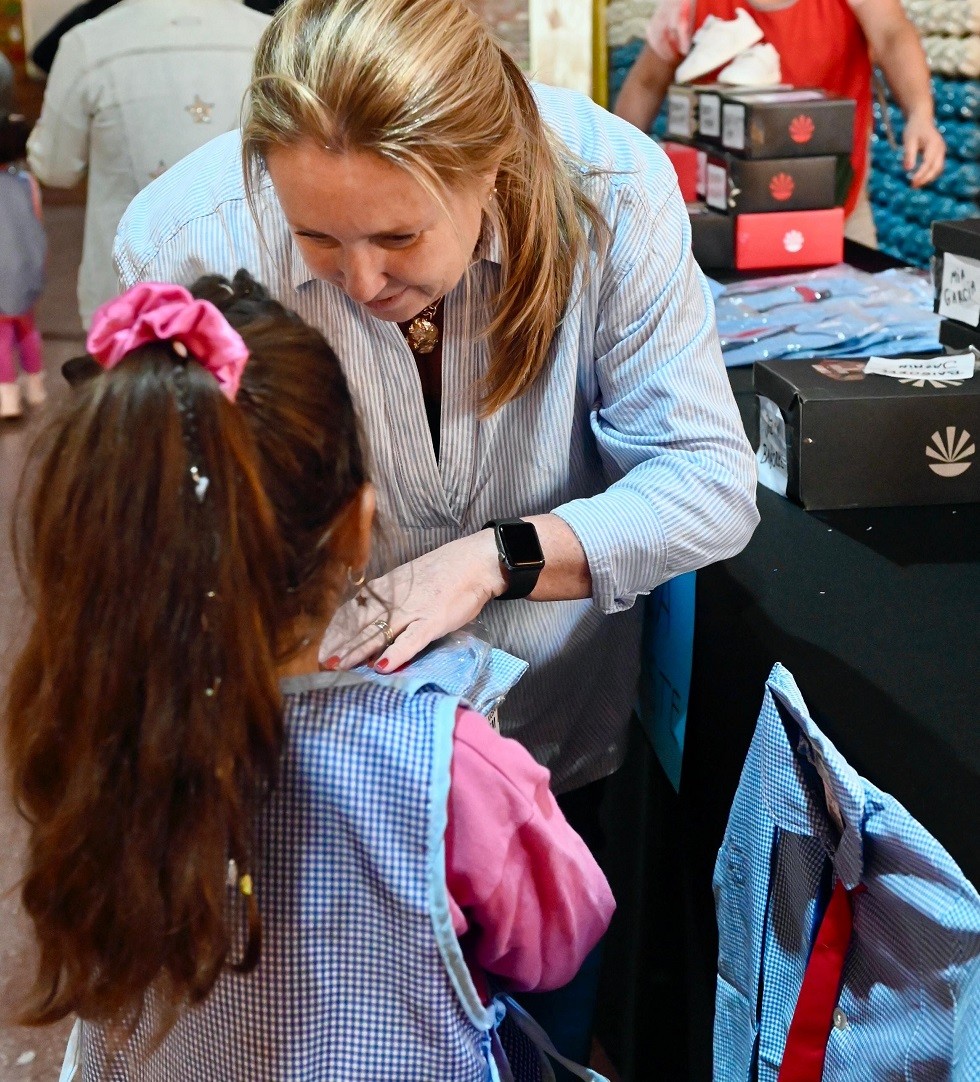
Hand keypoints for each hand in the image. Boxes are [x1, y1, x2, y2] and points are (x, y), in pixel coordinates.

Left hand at [319, 530, 505, 672]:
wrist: (474, 562)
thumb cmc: (444, 573)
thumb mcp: (409, 581)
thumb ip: (391, 598)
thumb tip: (372, 616)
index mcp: (387, 589)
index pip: (353, 610)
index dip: (336, 629)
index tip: (320, 645)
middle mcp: (394, 601)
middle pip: (360, 624)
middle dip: (339, 644)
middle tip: (320, 662)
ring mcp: (412, 611)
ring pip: (378, 633)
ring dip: (356, 651)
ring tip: (338, 666)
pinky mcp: (432, 621)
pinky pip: (410, 640)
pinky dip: (396, 654)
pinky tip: (382, 667)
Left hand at [903, 111, 945, 187]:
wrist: (921, 119)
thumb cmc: (913, 129)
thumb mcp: (909, 140)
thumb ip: (909, 154)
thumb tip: (907, 170)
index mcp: (934, 144)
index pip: (928, 163)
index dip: (921, 174)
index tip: (912, 182)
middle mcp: (941, 148)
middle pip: (937, 168)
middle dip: (926, 179)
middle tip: (912, 186)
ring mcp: (941, 151)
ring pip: (938, 169)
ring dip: (928, 178)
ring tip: (914, 185)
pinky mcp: (939, 154)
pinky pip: (936, 167)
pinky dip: (929, 174)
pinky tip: (918, 179)